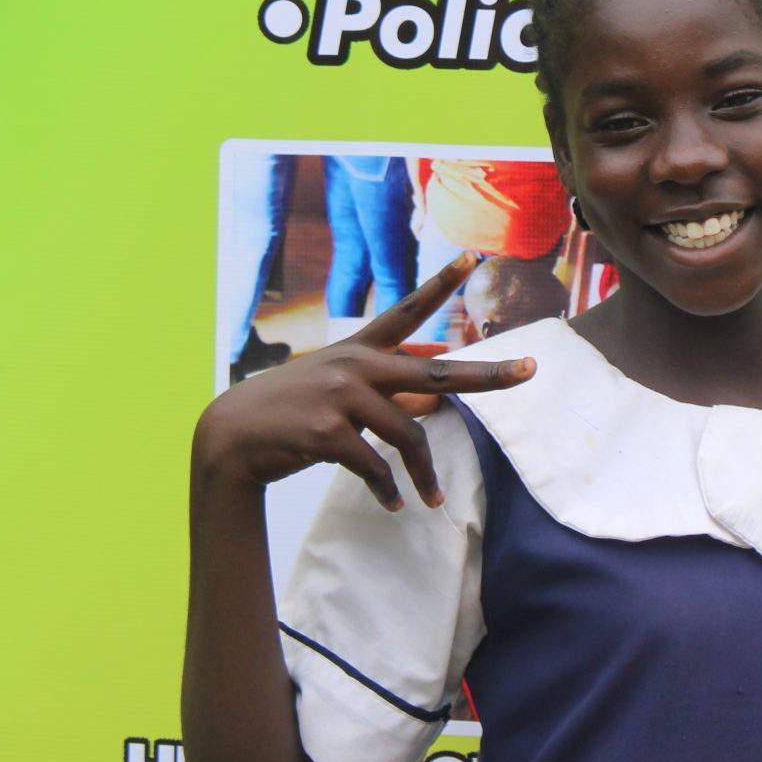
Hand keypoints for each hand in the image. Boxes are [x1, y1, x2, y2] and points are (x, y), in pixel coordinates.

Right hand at [192, 252, 534, 511]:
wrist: (232, 437)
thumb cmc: (290, 413)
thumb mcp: (335, 388)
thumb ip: (383, 388)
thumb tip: (432, 397)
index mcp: (359, 350)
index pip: (407, 310)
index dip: (441, 283)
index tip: (472, 257)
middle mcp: (356, 366)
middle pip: (438, 372)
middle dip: (488, 374)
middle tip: (530, 371)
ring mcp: (342, 397)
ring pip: (408, 436)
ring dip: (423, 475)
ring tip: (431, 500)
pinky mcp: (327, 432)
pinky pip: (376, 466)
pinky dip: (388, 490)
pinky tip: (393, 504)